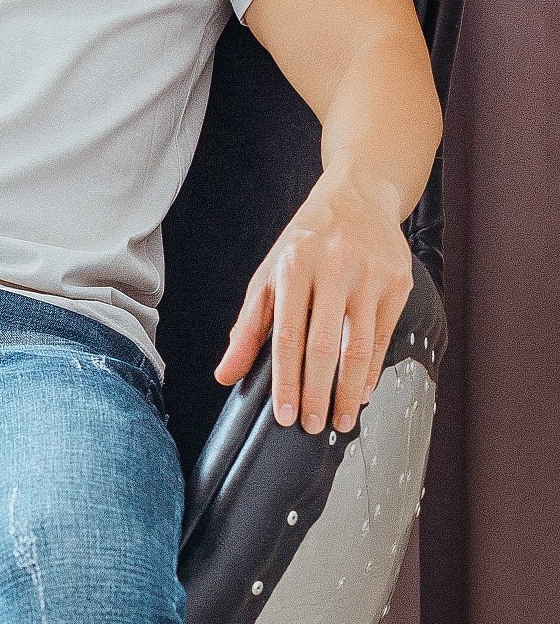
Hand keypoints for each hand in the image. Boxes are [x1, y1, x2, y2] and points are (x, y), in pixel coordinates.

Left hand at [214, 164, 412, 434]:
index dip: (287, 380)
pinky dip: (372, 369)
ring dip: (348, 390)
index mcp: (294, 267)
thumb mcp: (269, 276)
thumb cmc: (306, 241)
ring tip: (340, 419)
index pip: (287, 336)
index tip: (286, 415)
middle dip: (317, 393)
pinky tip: (361, 391)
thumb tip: (226, 374)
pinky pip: (382, 336)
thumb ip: (248, 328)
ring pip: (358, 345)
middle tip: (313, 426)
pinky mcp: (397, 282)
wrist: (358, 197)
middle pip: (324, 345)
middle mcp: (334, 268)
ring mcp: (370, 275)